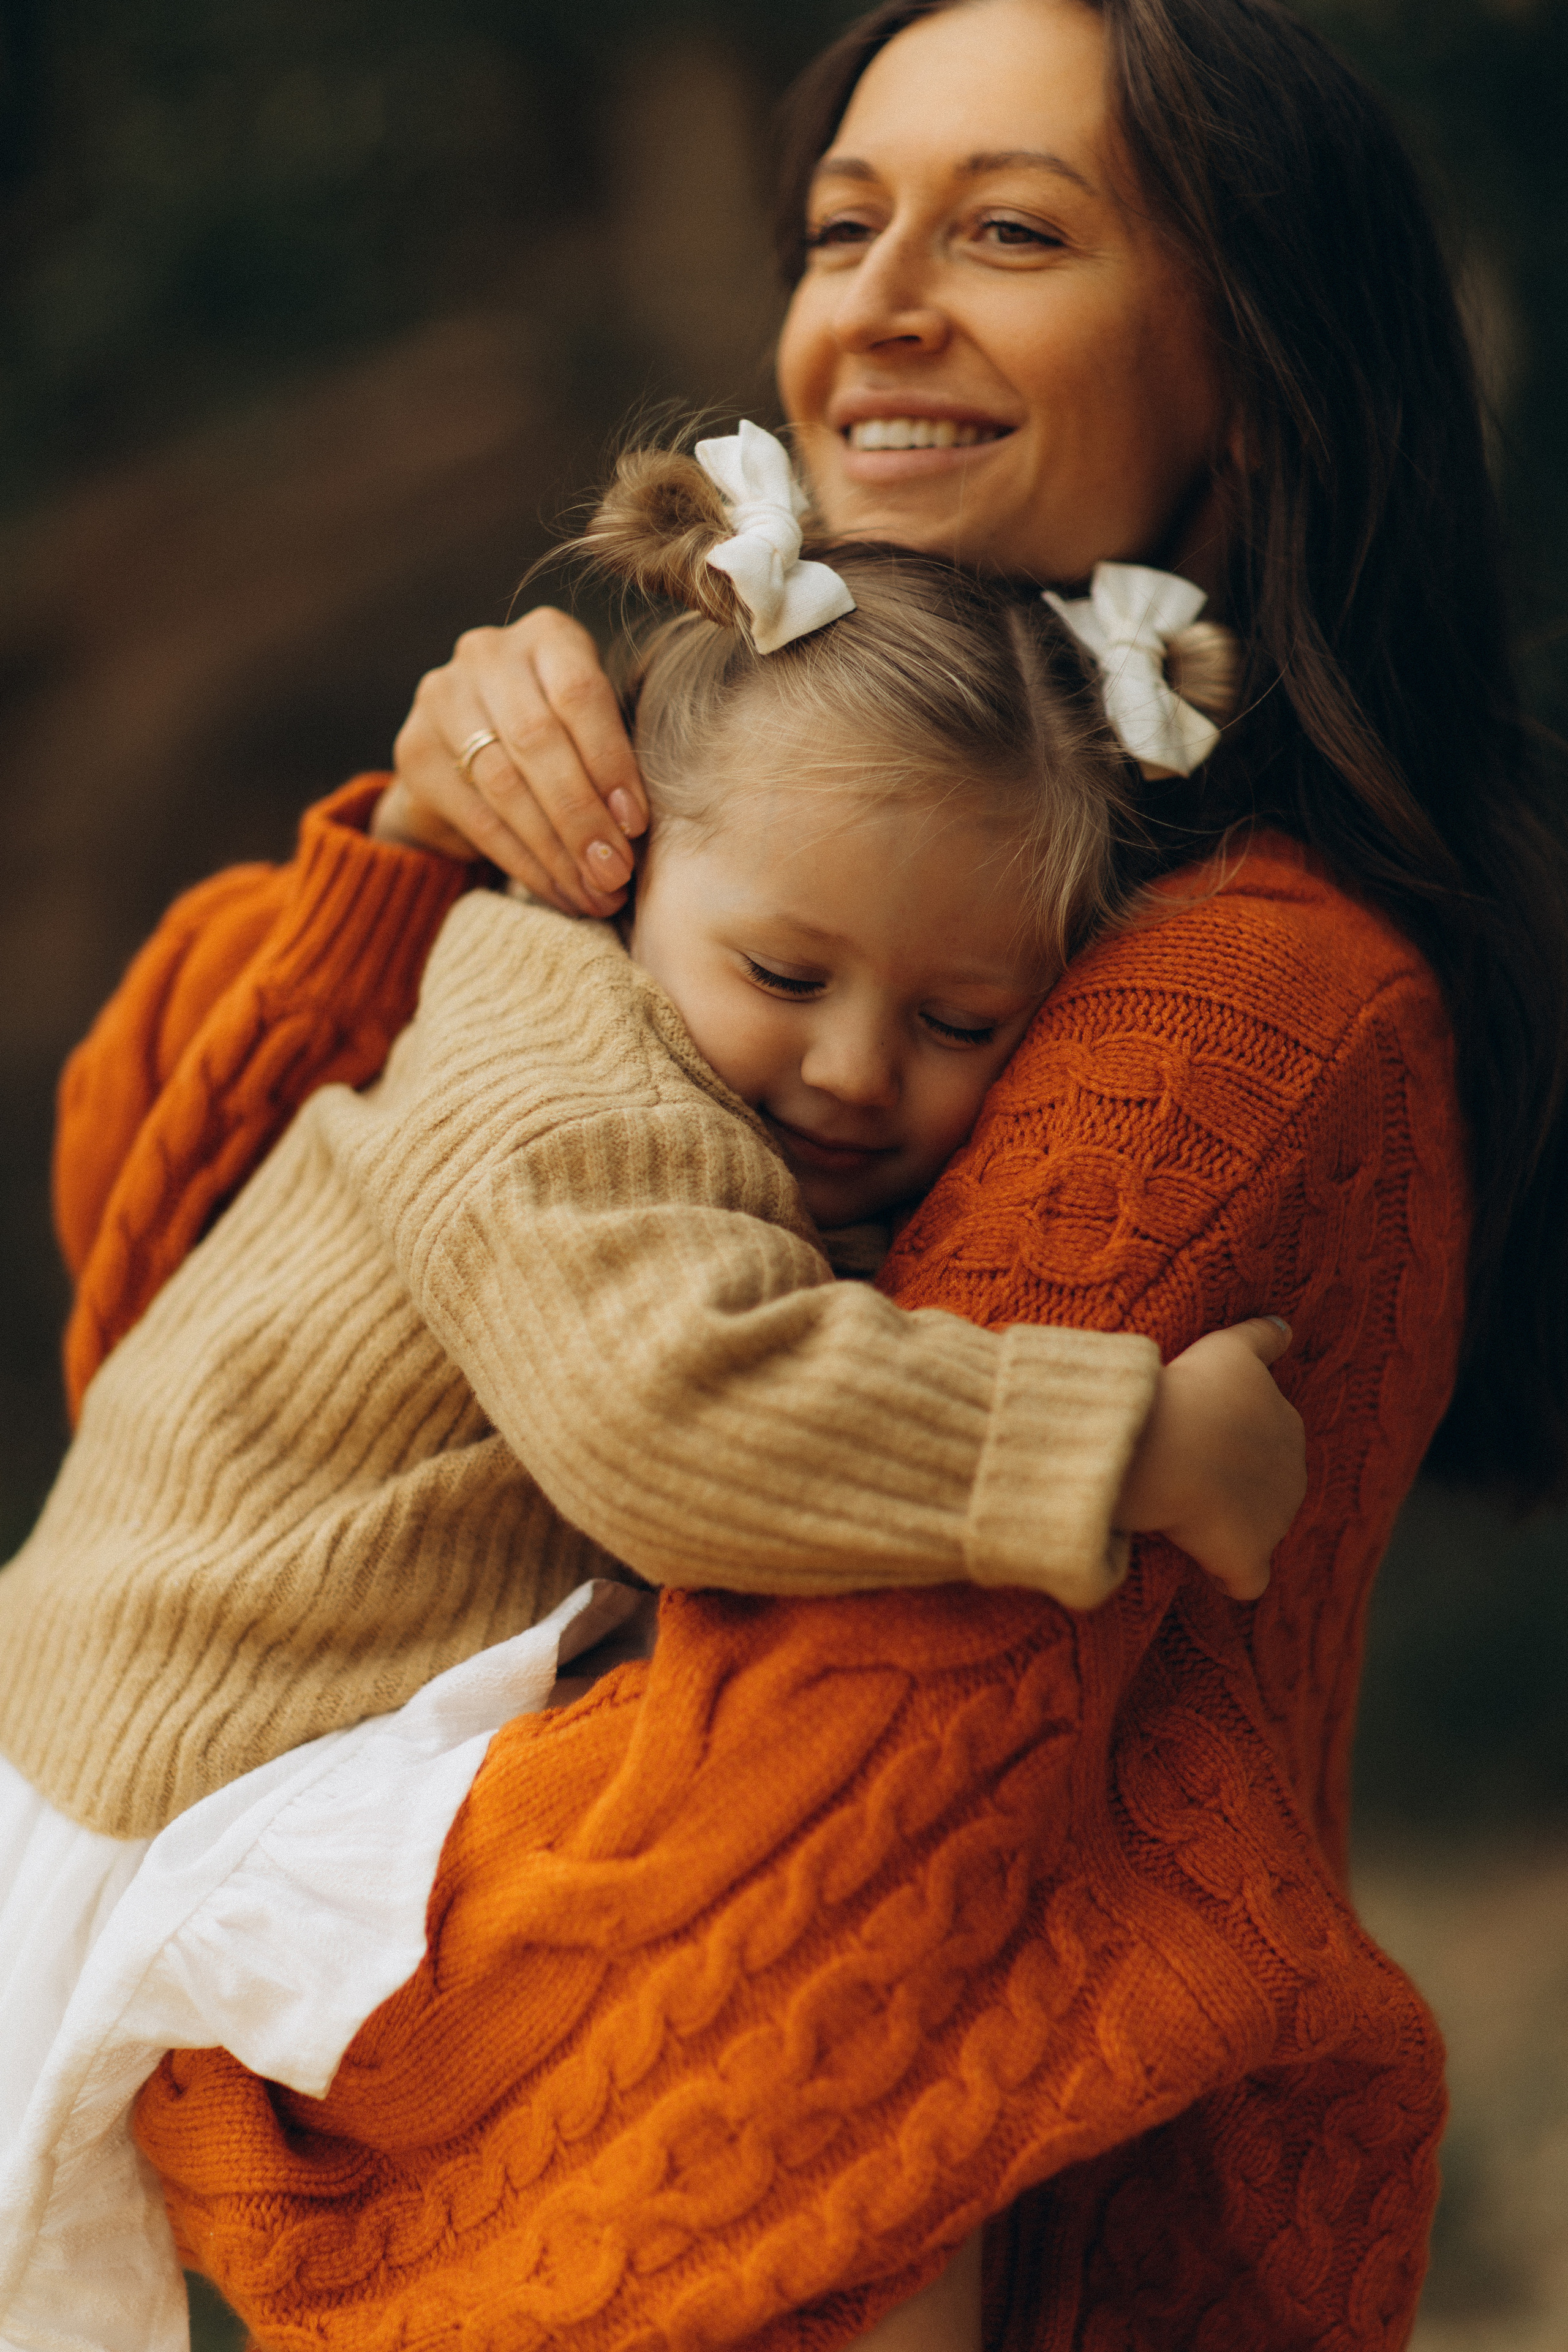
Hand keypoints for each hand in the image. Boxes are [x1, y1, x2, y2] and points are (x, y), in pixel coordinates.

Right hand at [372, 608, 648, 915]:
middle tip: (615, 872)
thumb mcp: (592, 729)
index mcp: (547, 635)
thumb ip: (613, 758)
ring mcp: (442, 697)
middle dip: (582, 817)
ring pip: (505, 785)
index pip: (580, 694)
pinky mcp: (414, 750)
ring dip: (555, 850)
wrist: (469, 752)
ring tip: (593, 893)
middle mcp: (487, 654)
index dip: (610, 763)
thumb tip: (635, 832)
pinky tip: (558, 892)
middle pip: (538, 742)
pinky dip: (525, 863)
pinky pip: (478, 819)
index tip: (635, 826)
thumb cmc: (562, 739)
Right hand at [1115, 1317, 1306, 1600]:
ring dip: (1229, 1528)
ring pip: (1257, 1530)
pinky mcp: (1247, 1559)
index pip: (1271, 1439)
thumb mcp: (1230, 1349)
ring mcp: (1273, 1522)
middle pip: (1267, 1486)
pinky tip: (1209, 1571)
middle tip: (1186, 1476)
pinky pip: (1247, 1581)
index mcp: (1288, 1427)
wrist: (1173, 1446)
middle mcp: (1292, 1475)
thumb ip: (1261, 1338)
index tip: (1197, 1439)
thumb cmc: (1195, 1393)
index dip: (1233, 1443)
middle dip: (1236, 1486)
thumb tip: (1285, 1327)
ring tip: (1185, 1517)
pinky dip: (1233, 1578)